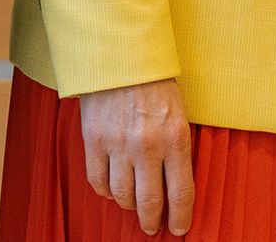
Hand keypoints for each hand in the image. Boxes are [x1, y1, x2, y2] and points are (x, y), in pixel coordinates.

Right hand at [79, 78, 194, 236]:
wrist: (120, 52)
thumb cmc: (153, 79)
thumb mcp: (178, 111)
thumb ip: (176, 145)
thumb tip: (175, 181)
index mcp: (175, 137)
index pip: (181, 192)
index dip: (180, 217)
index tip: (178, 228)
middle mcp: (147, 145)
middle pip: (149, 202)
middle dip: (152, 221)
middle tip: (152, 226)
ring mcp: (118, 144)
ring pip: (122, 195)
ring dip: (128, 205)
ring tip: (132, 203)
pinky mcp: (94, 140)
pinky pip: (98, 181)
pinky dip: (105, 190)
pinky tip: (112, 187)